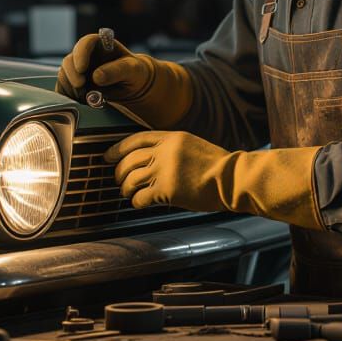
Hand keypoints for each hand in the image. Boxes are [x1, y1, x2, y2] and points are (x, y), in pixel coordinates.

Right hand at [56, 34, 150, 101]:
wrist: (132, 87)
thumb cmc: (134, 73)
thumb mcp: (132, 70)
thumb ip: (116, 70)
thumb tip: (96, 76)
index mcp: (100, 44)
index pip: (86, 43)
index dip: (80, 54)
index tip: (81, 68)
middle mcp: (85, 55)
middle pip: (69, 61)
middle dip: (72, 75)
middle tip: (81, 87)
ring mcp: (77, 69)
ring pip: (64, 76)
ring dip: (71, 88)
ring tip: (86, 97)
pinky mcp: (74, 83)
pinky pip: (63, 89)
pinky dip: (69, 96)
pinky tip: (81, 101)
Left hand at [107, 131, 233, 211]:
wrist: (233, 178)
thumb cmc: (218, 166)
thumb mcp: (192, 145)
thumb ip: (171, 148)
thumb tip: (151, 159)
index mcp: (172, 137)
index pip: (136, 139)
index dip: (118, 148)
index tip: (108, 155)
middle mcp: (165, 151)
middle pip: (129, 160)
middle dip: (119, 171)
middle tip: (118, 179)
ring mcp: (165, 170)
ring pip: (131, 179)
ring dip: (125, 188)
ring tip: (127, 193)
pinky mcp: (167, 190)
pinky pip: (141, 197)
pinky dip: (137, 201)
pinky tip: (139, 203)